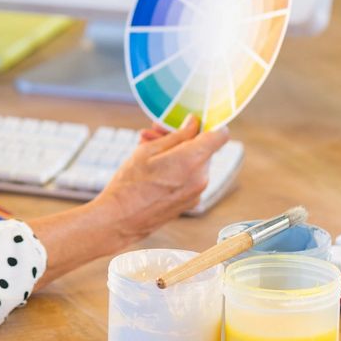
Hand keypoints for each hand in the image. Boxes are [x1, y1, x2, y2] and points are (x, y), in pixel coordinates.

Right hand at [96, 116, 230, 247]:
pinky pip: (189, 176)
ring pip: (194, 162)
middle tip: (154, 131)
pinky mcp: (190, 202)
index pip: (219, 135)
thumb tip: (194, 123)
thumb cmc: (130, 184)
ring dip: (175, 151)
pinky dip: (176, 168)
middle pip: (202, 148)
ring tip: (147, 147)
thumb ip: (177, 135)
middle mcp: (200, 178)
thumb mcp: (148, 151)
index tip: (192, 120)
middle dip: (180, 137)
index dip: (208, 123)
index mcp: (191, 161)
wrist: (120, 219)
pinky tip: (153, 166)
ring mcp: (197, 192)